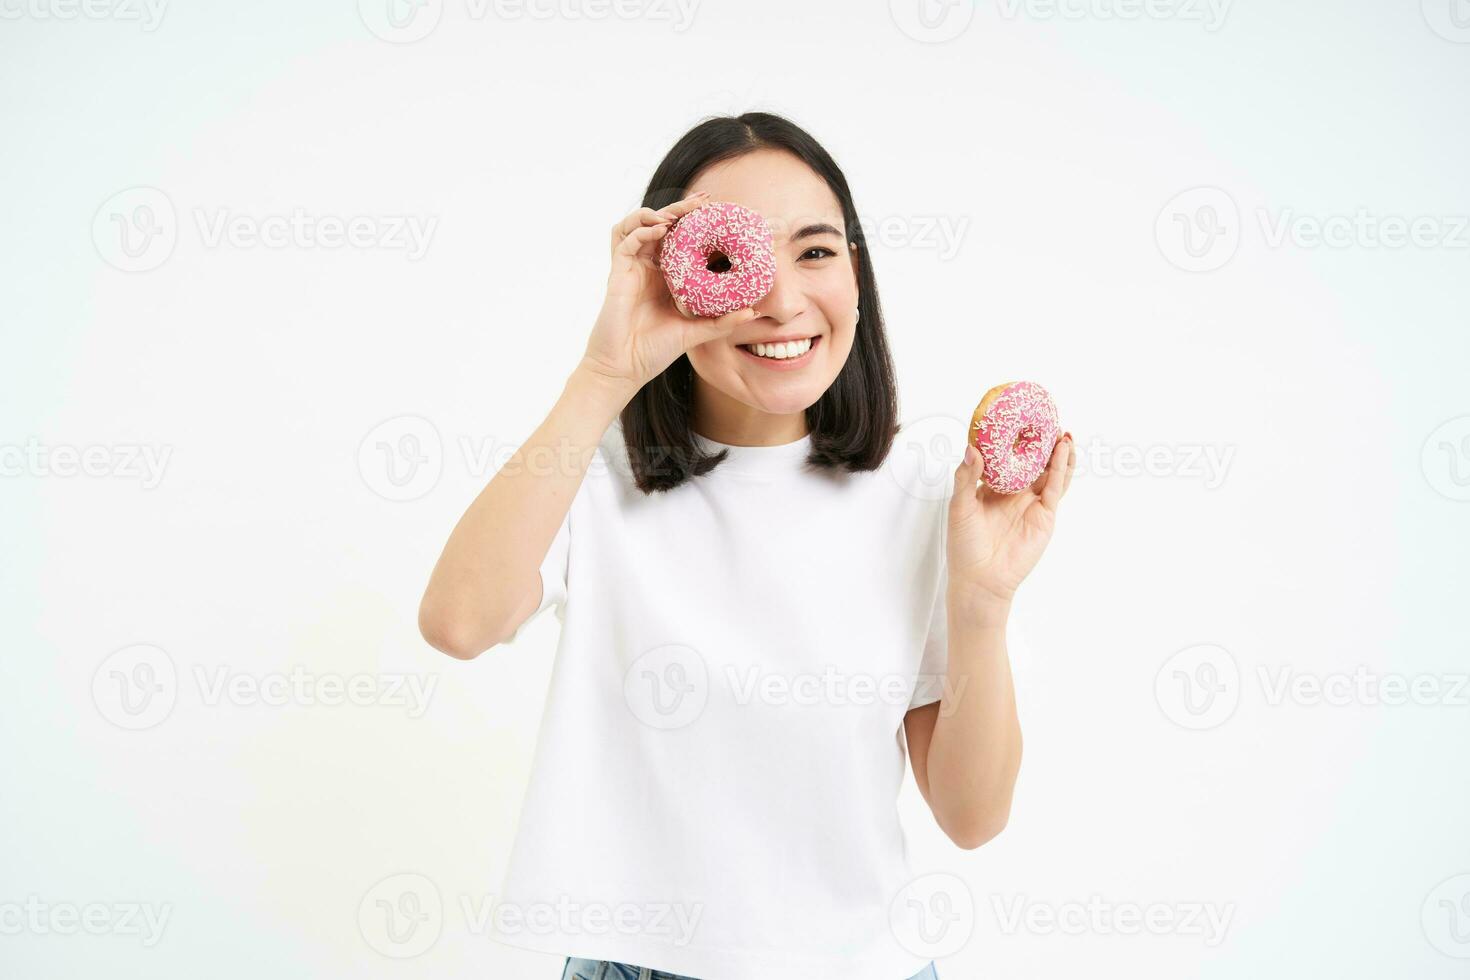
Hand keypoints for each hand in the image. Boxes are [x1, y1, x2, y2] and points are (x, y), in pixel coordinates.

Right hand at [580, 191, 759, 392]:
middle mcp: (647, 268)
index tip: (715, 210)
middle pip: (659, 225)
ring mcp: (631, 269)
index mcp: (665, 277)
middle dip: (679, 209)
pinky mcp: (617, 274)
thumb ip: (722, 321)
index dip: (693, 222)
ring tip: (675, 215)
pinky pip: (624, 242)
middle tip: (702, 202)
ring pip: (636, 225)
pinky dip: (640, 231)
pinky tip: (660, 230)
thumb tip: (753, 312)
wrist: (624, 368)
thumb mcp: (696, 333)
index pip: (678, 239)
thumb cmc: (654, 351)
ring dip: (653, 213)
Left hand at [947, 432, 1075, 611]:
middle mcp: (1014, 493)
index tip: (1018, 417)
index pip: (1006, 458)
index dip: (1013, 440)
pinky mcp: (1045, 515)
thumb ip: (966, 477)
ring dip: (1057, 452)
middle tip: (1047, 418)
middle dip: (1041, 442)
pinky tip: (1064, 450)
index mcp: (992, 488)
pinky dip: (1061, 468)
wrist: (980, 579)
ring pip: (1049, 472)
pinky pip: (1055, 487)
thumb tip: (973, 449)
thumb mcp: (960, 506)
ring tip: (1062, 431)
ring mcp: (1031, 503)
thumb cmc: (964, 545)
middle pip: (1033, 462)